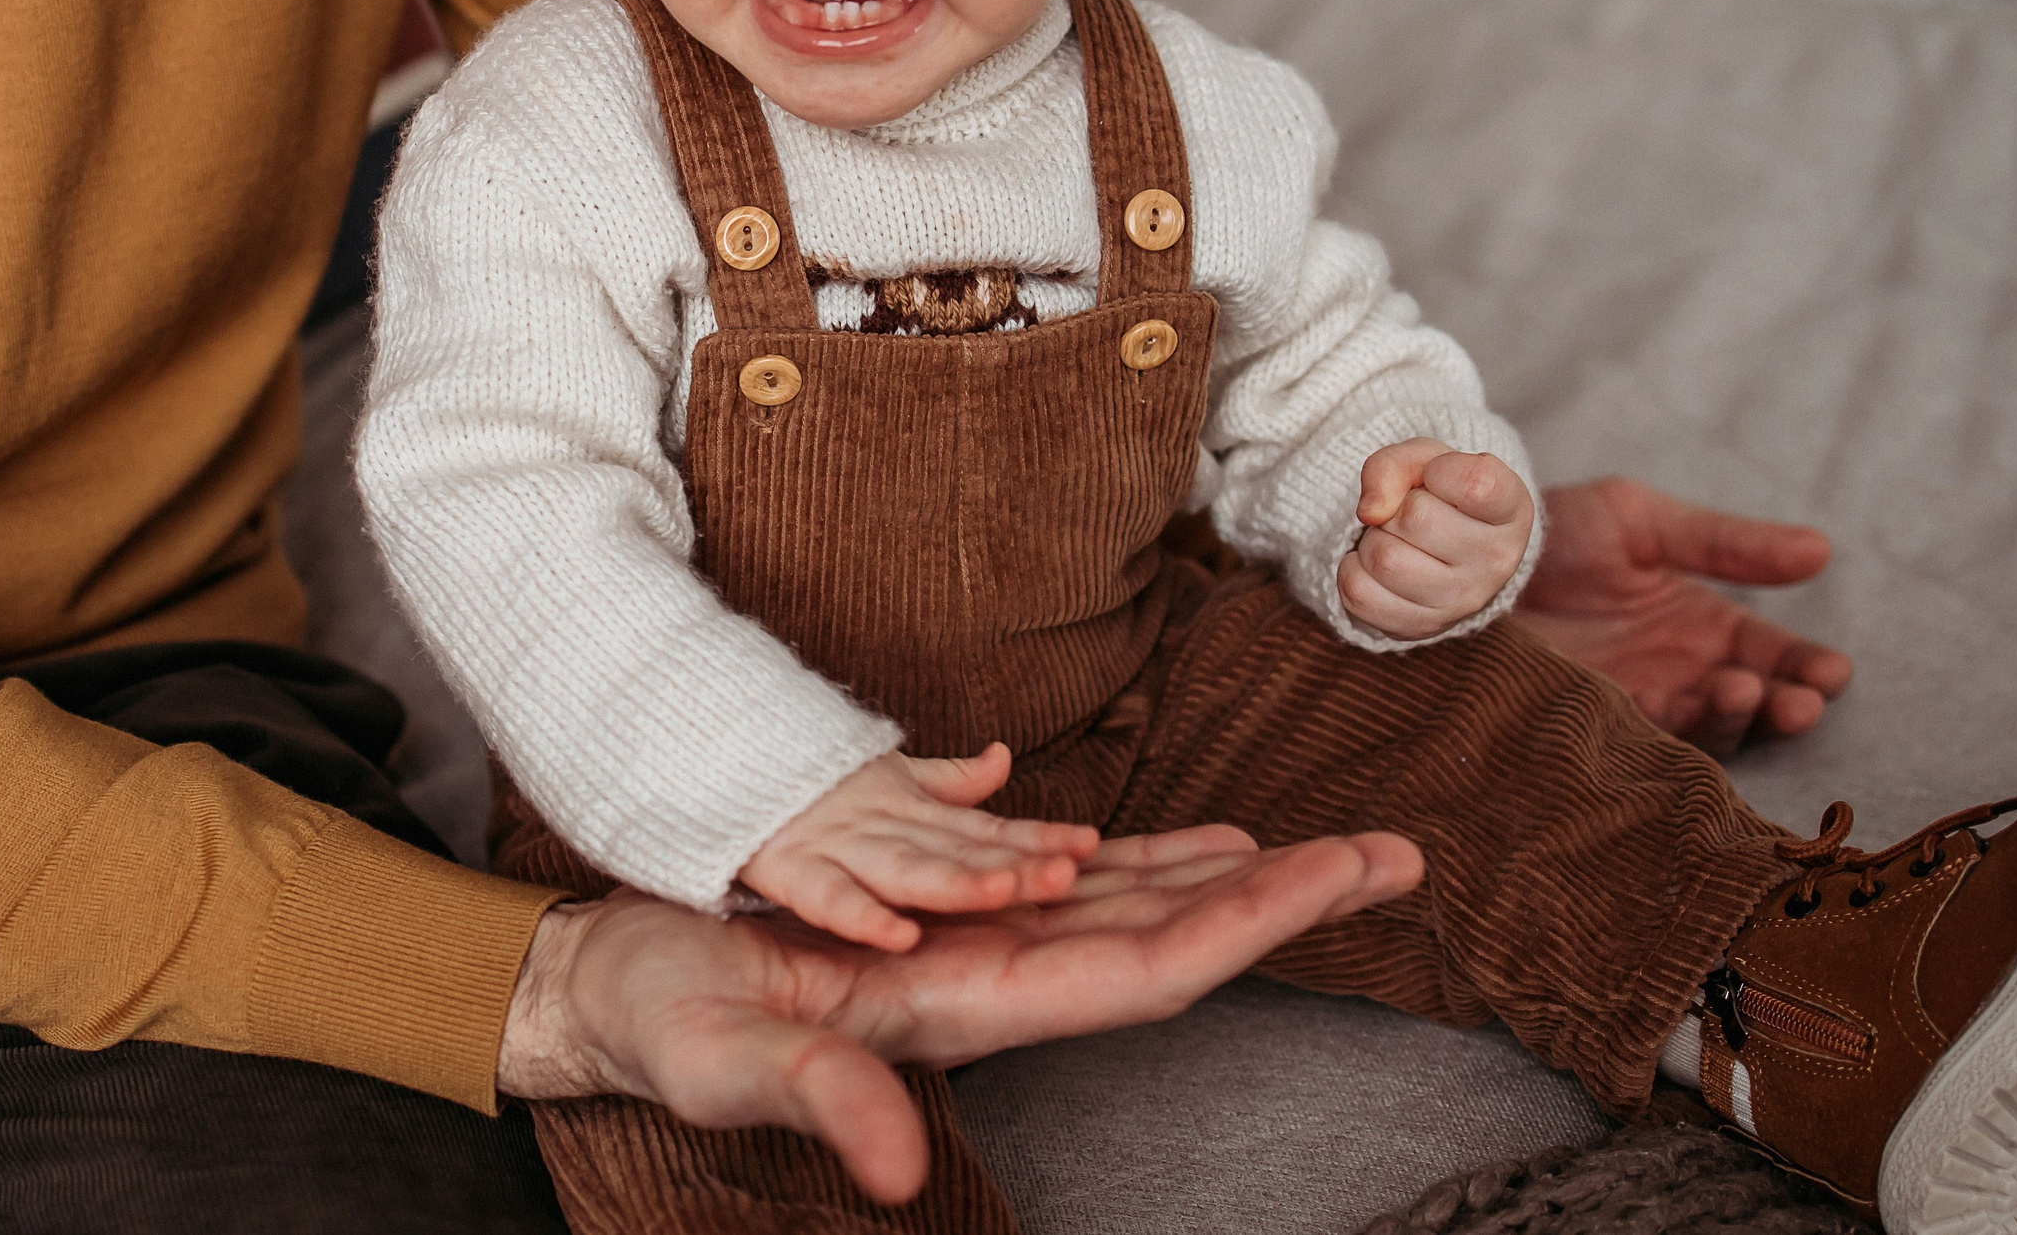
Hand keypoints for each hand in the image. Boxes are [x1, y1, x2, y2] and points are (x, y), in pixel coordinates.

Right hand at [500, 823, 1423, 1204]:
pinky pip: (1072, 886)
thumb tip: (907, 1172)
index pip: (1147, 969)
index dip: (1253, 924)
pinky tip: (1197, 844)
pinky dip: (1147, 860)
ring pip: (1136, 908)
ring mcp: (980, 950)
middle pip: (1175, 937)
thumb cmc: (666, 1021)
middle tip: (1399, 852)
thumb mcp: (731, 1061)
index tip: (1347, 875)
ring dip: (1236, 877)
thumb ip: (823, 1101)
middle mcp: (1001, 981)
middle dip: (1288, 897)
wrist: (617, 987)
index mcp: (973, 1010)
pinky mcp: (947, 920)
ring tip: (1335, 846)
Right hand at [740, 742, 1101, 950]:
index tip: (1091, 847)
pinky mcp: (783, 865)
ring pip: (907, 869)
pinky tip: (900, 937)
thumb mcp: (883, 774)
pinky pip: (826, 899)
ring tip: (1006, 893)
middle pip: (959, 851)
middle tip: (1068, 873)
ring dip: (958, 882)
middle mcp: (882, 827)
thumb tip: (1003, 761)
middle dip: (1013, 864)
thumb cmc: (802, 777)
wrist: (706, 748)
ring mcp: (835, 844)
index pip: (987, 830)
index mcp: (909, 810)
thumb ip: (946, 780)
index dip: (1038, 838)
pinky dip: (861, 916)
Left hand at [1337, 438, 1534, 639]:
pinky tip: (1378, 566)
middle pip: (1416, 519)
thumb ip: (1394, 465)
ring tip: (1397, 539)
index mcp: (1511, 509)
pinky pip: (1359, 592)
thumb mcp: (1424, 460)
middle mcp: (1497, 561)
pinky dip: (1353, 569)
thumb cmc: (1439, 493)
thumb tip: (1370, 511)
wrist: (1442, 545)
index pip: (1475, 484)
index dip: (1441, 470)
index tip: (1439, 476)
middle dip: (1397, 507)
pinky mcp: (1421, 626)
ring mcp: (1462, 601)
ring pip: (1385, 559)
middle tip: (1411, 513)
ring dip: (1373, 539)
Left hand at [1513, 477, 1852, 753]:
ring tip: (1742, 691)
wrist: (1471, 554)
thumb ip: (1727, 544)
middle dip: (1785, 705)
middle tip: (1799, 700)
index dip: (1807, 667)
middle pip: (1753, 703)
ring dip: (1735, 718)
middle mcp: (1682, 671)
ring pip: (1705, 729)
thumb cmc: (1559, 530)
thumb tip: (1822, 552)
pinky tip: (1681, 714)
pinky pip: (1640, 744)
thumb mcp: (1646, 523)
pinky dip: (1669, 737)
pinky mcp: (1591, 723)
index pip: (1775, 654)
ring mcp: (1639, 701)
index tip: (1830, 671)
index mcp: (1706, 623)